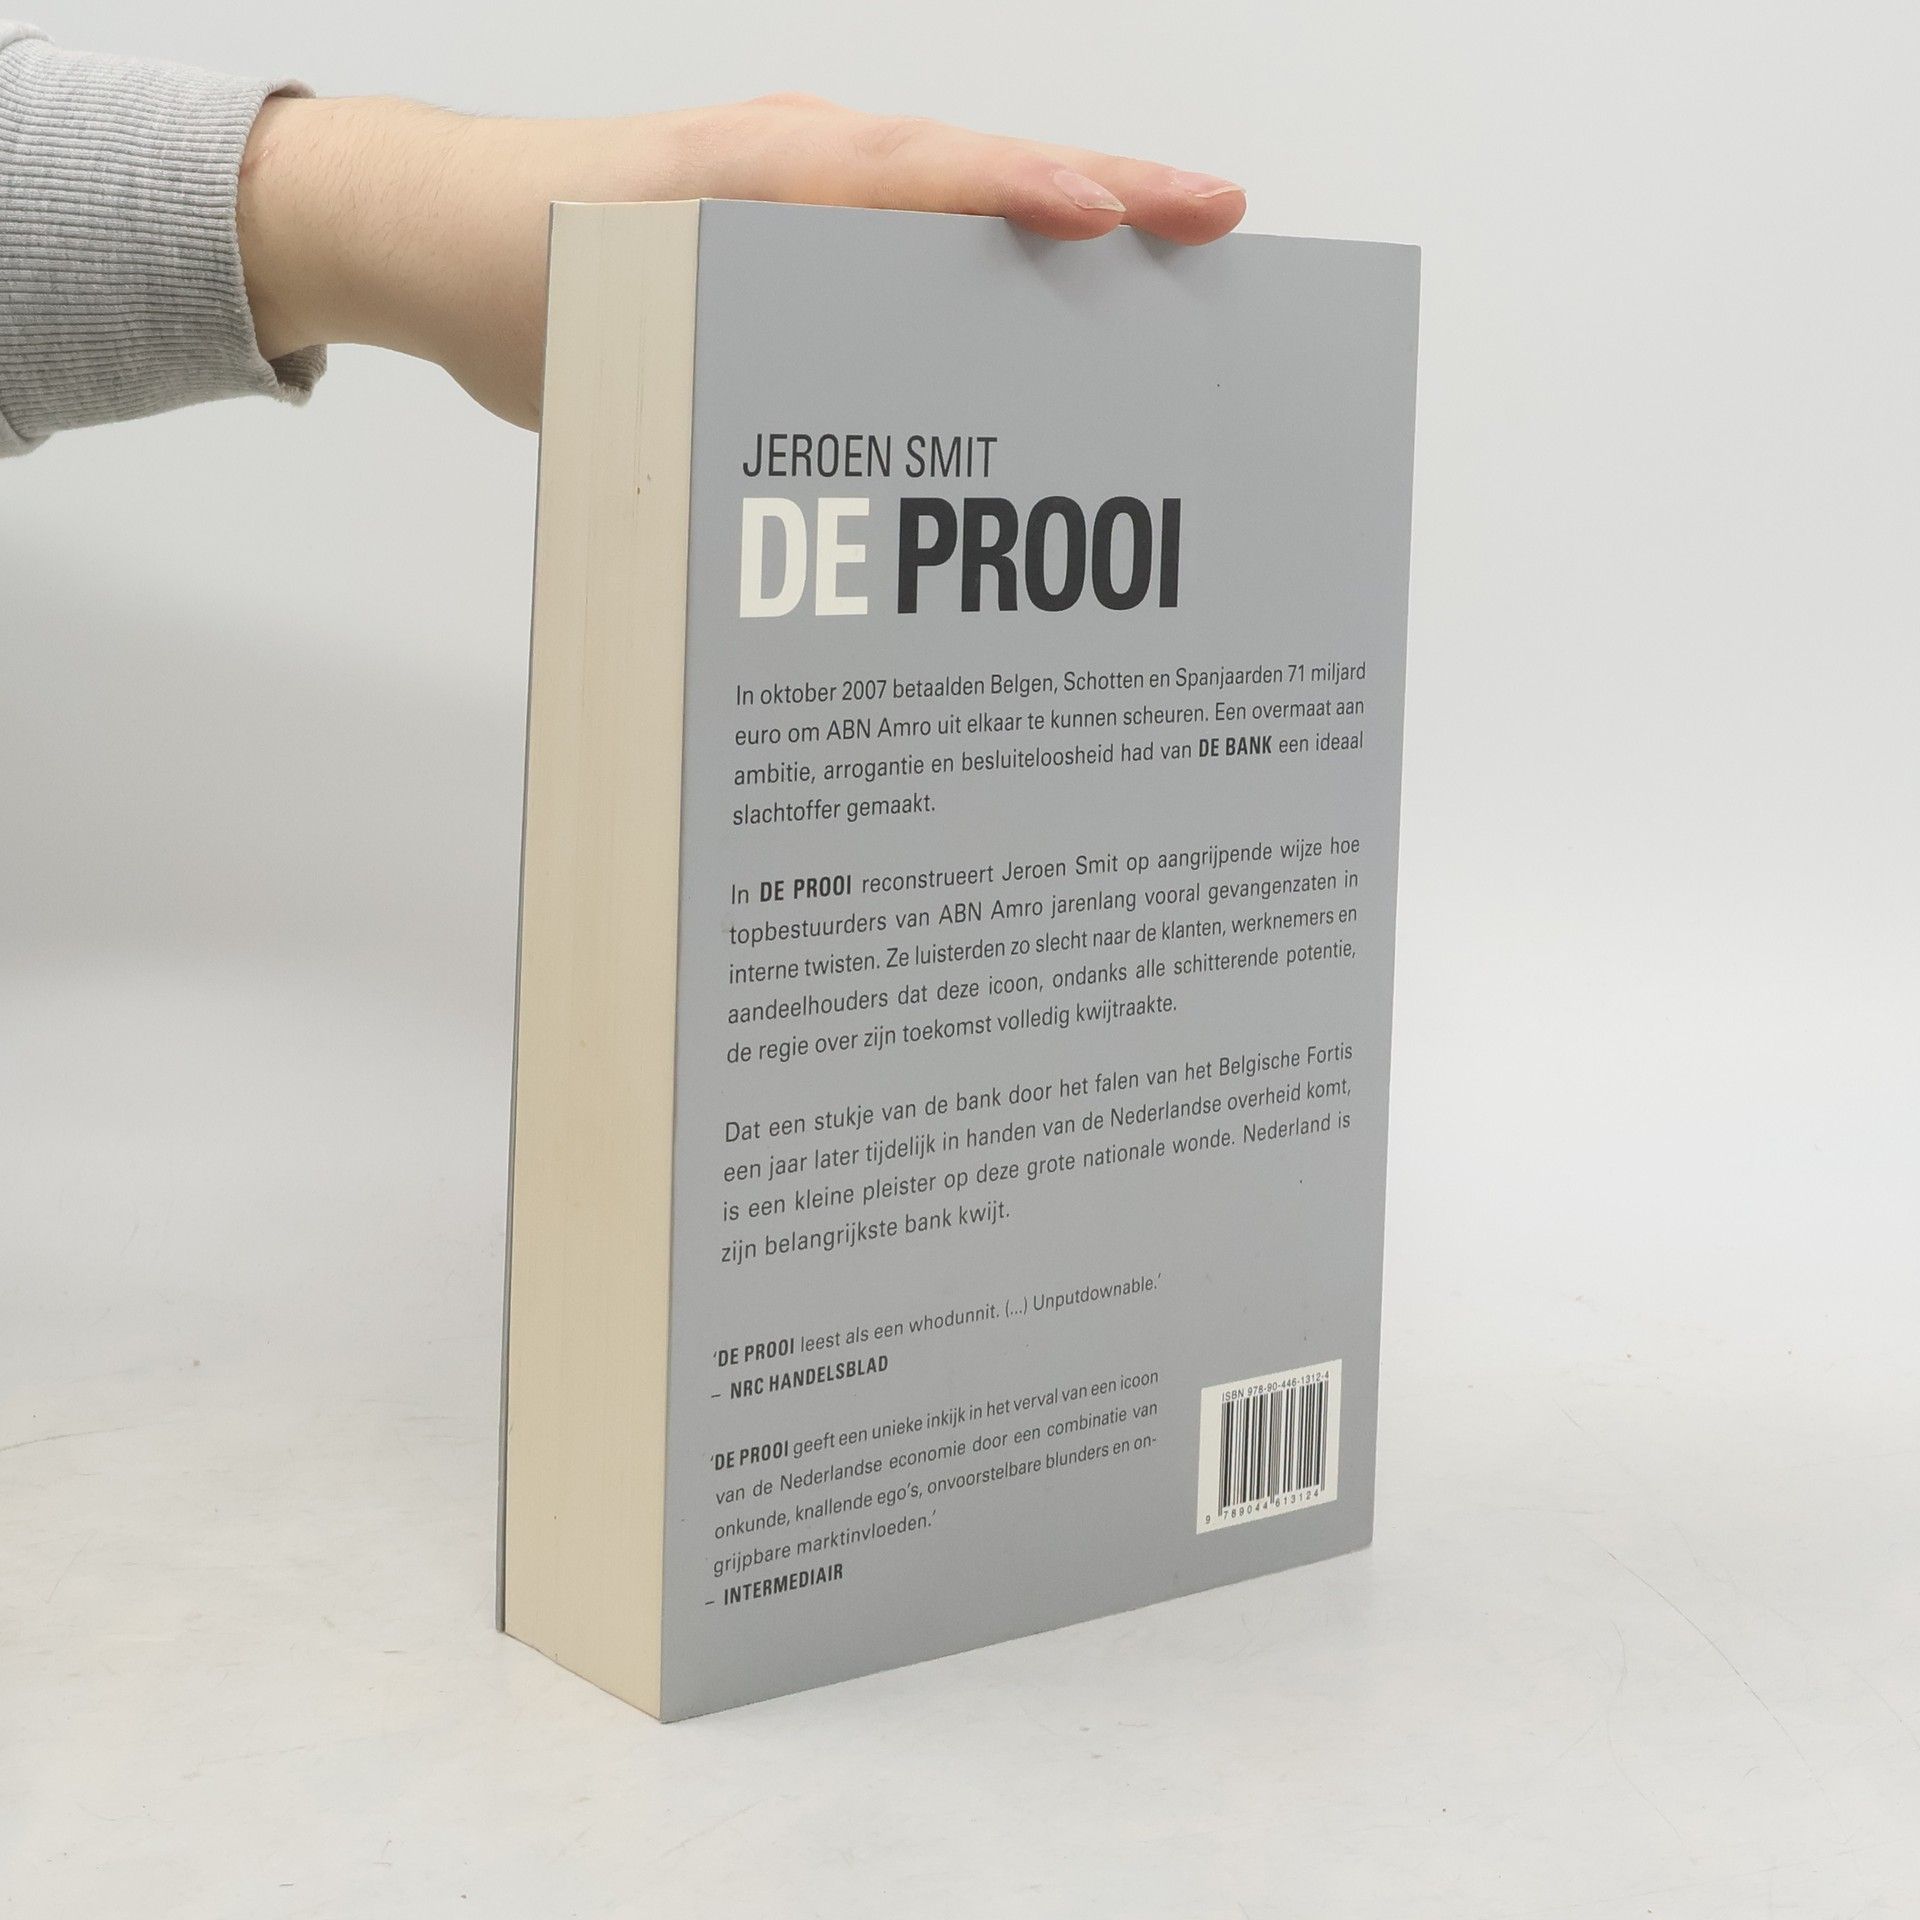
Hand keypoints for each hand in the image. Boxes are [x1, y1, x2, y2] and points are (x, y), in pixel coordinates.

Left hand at [237, 94, 1245, 428]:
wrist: (441, 237)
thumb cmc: (516, 274)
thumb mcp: (609, 333)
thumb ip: (710, 376)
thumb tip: (818, 476)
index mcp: (761, 175)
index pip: (918, 177)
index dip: (1015, 199)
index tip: (1106, 223)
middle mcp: (802, 168)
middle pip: (974, 172)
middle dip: (1101, 193)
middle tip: (1216, 220)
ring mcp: (808, 191)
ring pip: (958, 200)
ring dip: (1062, 223)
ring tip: (1167, 258)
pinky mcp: (800, 232)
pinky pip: (914, 232)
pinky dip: (990, 253)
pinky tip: (1043, 308)